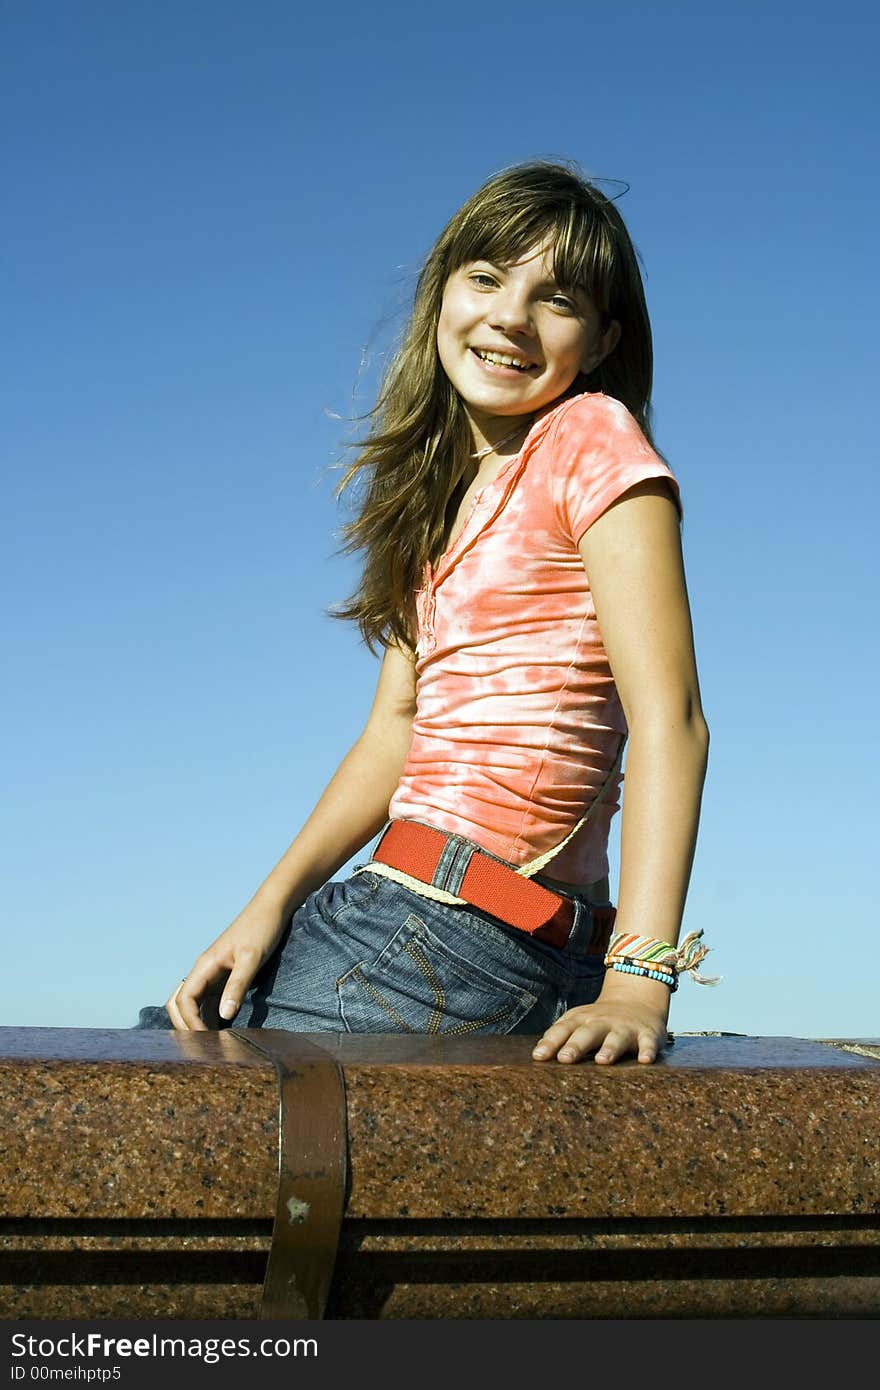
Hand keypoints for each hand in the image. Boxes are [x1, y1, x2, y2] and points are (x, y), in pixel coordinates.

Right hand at [164, 896, 288, 1030]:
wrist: (271, 909)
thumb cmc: (261, 929)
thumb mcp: (251, 958)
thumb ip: (237, 986)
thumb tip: (224, 1016)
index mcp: (205, 965)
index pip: (184, 999)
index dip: (190, 1022)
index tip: (205, 1040)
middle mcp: (204, 971)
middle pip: (179, 1003)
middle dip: (185, 1024)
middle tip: (202, 1046)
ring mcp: (213, 974)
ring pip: (193, 1003)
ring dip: (197, 1022)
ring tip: (211, 1043)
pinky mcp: (224, 977)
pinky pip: (209, 1000)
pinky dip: (210, 1016)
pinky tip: (222, 1029)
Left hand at [531, 974, 670, 1064]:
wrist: (638, 1000)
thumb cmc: (600, 1020)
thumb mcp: (578, 1021)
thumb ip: (559, 1035)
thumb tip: (537, 1054)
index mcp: (582, 1020)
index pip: (563, 1030)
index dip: (551, 1043)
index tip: (539, 1057)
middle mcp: (602, 1022)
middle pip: (587, 1033)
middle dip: (576, 1045)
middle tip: (565, 1058)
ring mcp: (625, 1028)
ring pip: (616, 1038)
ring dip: (609, 1048)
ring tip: (602, 1061)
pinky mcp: (647, 1034)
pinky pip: (648, 1043)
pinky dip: (648, 1050)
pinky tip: (645, 1060)